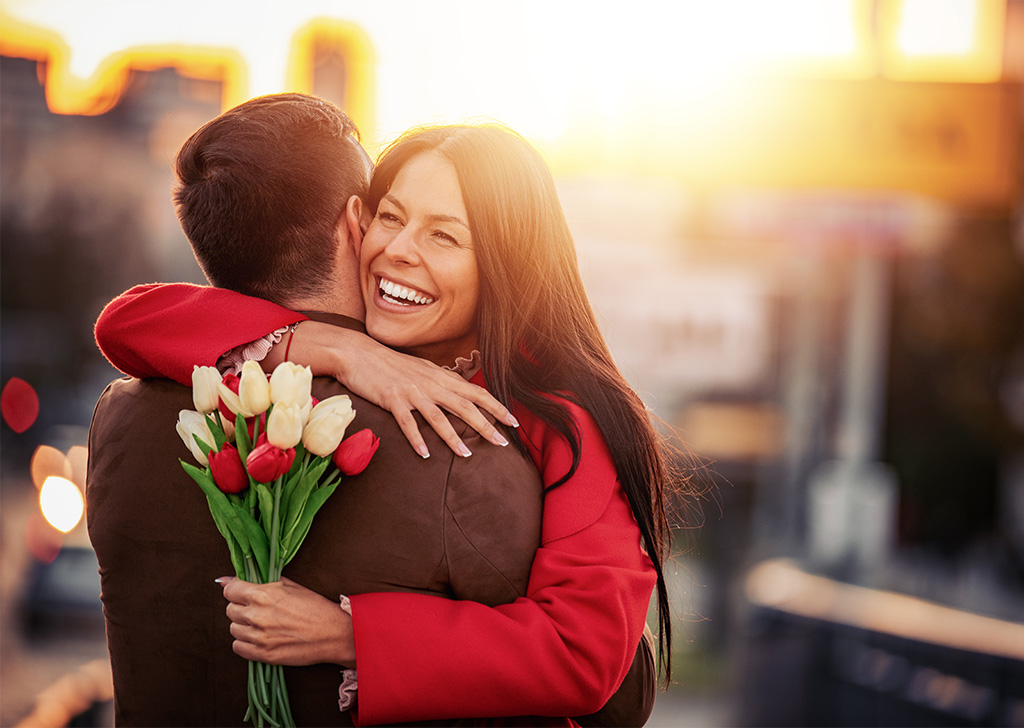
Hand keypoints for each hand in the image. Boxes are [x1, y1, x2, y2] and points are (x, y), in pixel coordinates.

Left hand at [218, 577, 355, 666]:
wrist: (333, 633)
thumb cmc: (315, 607)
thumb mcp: (290, 586)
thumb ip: (262, 582)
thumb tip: (230, 579)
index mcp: (263, 595)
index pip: (230, 591)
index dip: (235, 590)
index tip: (240, 592)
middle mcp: (257, 615)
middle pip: (230, 610)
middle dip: (240, 607)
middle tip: (257, 608)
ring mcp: (258, 637)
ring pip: (233, 629)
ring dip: (243, 625)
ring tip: (261, 624)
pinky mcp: (262, 654)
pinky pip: (238, 647)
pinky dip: (245, 642)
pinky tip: (259, 637)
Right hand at [281, 322, 518, 457]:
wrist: (359, 353)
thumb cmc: (390, 363)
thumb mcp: (422, 369)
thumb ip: (441, 381)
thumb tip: (461, 391)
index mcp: (440, 377)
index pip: (476, 392)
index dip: (496, 407)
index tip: (513, 422)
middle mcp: (431, 384)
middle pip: (465, 406)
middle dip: (486, 425)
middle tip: (502, 443)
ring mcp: (412, 392)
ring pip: (439, 417)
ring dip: (454, 438)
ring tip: (467, 455)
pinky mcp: (392, 400)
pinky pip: (407, 423)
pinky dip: (417, 439)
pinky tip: (424, 455)